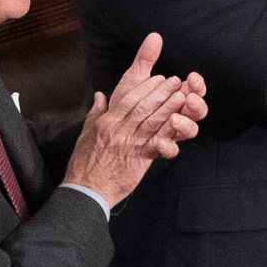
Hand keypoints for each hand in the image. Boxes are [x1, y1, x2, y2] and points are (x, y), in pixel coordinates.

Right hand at [68, 29, 209, 204]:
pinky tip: (178, 128)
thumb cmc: (84, 162)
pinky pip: (155, 147)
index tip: (159, 78)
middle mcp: (119, 131)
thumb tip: (99, 96)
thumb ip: (96, 113)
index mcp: (108, 122)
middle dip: (161, 93)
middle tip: (175, 81)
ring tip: (182, 96)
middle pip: (143, 107)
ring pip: (152, 122)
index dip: (146, 87)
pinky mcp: (138, 160)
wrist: (85, 188)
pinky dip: (167, 138)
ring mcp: (130, 145)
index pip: (129, 99)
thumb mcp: (86, 133)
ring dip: (168, 108)